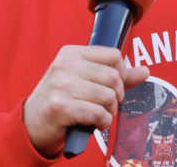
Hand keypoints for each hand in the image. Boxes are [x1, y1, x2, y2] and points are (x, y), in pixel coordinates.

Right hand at [23, 45, 149, 156]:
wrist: (31, 124)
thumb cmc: (61, 100)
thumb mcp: (83, 81)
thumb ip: (114, 75)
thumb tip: (144, 70)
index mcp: (71, 53)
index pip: (113, 55)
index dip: (121, 74)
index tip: (113, 87)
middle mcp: (64, 65)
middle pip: (113, 77)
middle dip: (117, 96)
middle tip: (106, 105)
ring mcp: (61, 85)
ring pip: (108, 97)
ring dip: (109, 112)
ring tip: (99, 115)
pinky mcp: (60, 106)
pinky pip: (98, 114)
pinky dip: (102, 123)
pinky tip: (94, 124)